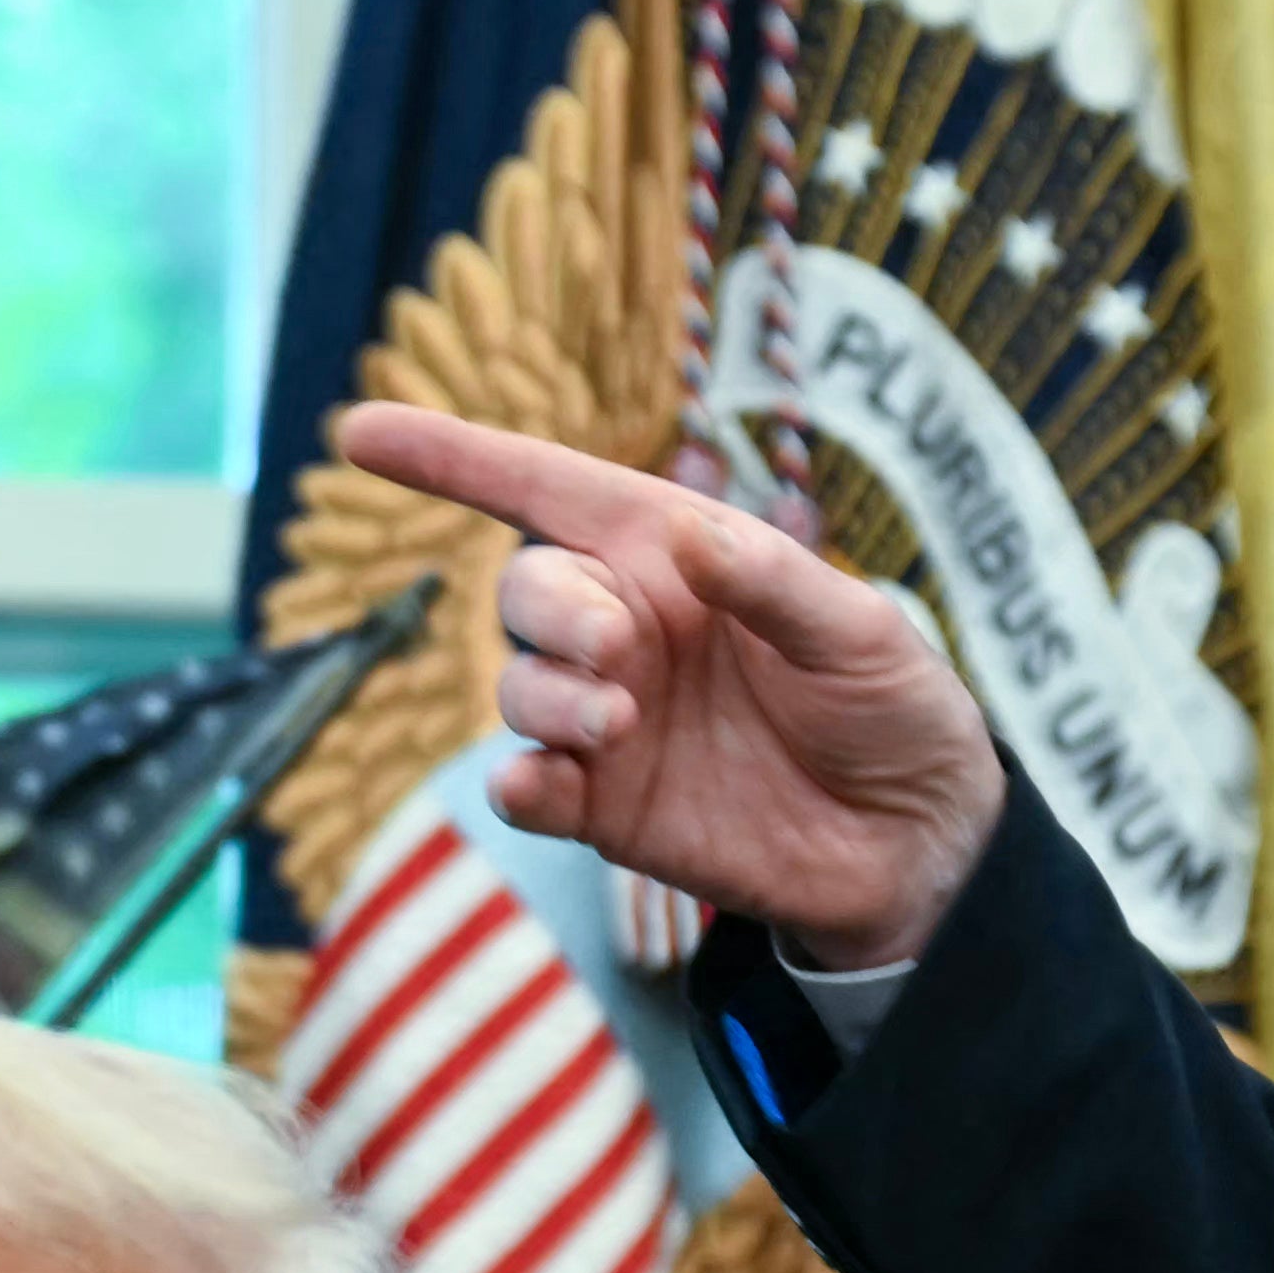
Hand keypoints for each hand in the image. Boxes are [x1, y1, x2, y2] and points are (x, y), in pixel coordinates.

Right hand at [327, 402, 1011, 970]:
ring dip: (547, 697)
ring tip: (618, 725)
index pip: (545, 489)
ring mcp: (607, 719)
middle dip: (551, 608)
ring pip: (520, 687)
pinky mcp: (604, 809)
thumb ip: (772, 581)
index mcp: (673, 556)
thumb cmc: (892, 706)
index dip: (452, 458)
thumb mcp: (858, 630)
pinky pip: (526, 786)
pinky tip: (545, 787)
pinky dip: (520, 784)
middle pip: (526, 590)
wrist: (914, 842)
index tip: (359, 430)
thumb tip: (685, 538)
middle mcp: (626, 628)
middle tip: (617, 650)